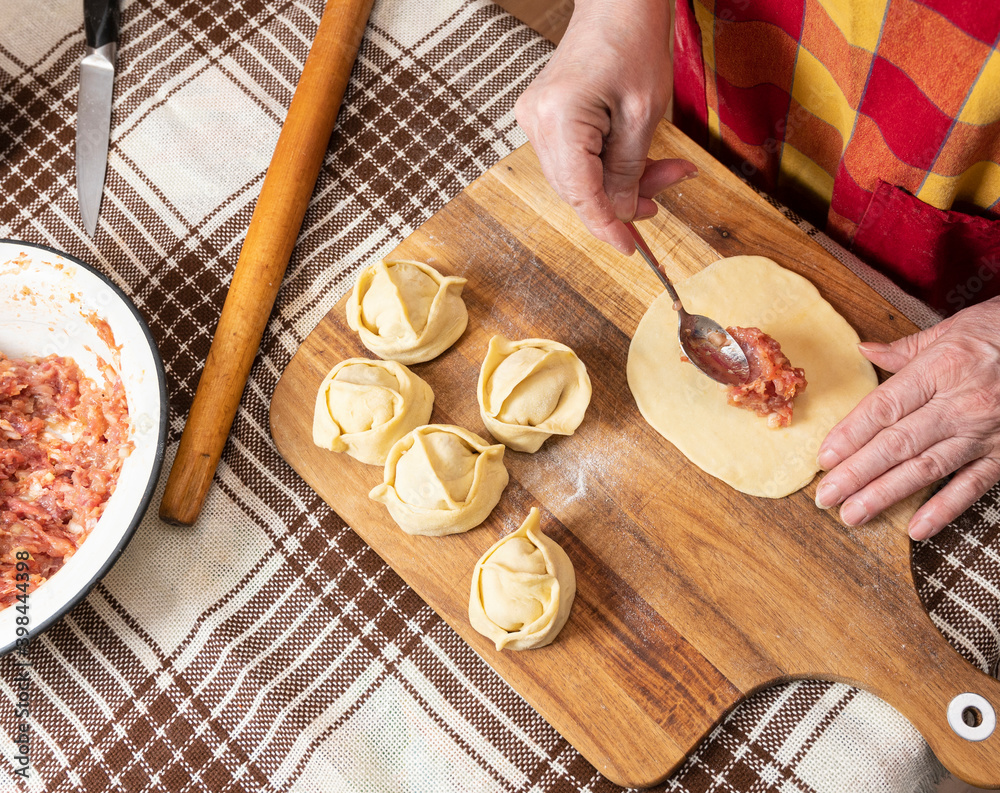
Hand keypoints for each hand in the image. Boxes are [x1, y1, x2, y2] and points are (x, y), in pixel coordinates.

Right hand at [514, 0, 694, 254]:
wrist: (617, 2)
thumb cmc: (634, 42)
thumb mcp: (643, 115)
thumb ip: (628, 171)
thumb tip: (620, 215)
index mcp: (558, 121)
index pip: (581, 194)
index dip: (607, 226)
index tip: (631, 249)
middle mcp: (536, 123)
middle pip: (577, 190)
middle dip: (622, 200)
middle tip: (664, 197)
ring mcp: (536, 120)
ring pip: (578, 179)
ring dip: (619, 184)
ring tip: (665, 172)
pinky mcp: (545, 117)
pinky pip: (575, 160)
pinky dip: (607, 167)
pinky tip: (638, 161)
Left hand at [815, 297, 999, 539]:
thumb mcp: (951, 330)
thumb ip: (905, 350)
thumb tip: (865, 350)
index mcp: (938, 369)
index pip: (883, 408)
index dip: (849, 435)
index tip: (824, 458)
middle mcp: (958, 404)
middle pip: (896, 444)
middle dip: (856, 474)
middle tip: (825, 497)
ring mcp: (983, 432)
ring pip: (925, 468)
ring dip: (885, 495)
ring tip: (852, 515)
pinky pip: (972, 485)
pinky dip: (944, 509)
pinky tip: (916, 529)